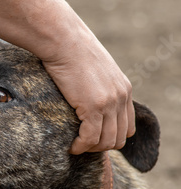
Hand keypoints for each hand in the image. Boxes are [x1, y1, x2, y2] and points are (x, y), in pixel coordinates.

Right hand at [0, 0, 135, 153]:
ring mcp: (109, 102)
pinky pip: (90, 138)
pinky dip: (80, 146)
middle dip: (100, 146)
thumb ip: (95, 85)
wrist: (62, 39)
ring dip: (90, 148)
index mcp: (123, 89)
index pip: (127, 125)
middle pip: (119, 137)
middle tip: (80, 144)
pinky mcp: (94, 107)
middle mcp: (121, 97)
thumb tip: (81, 95)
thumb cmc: (69, 49)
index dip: (110, 136)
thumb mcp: (90, 68)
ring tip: (74, 145)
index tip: (91, 138)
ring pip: (106, 141)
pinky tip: (70, 145)